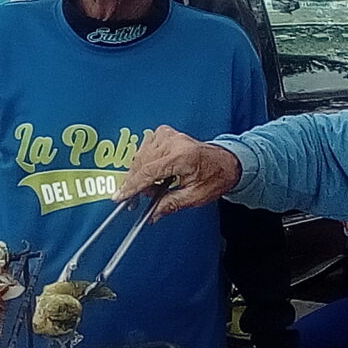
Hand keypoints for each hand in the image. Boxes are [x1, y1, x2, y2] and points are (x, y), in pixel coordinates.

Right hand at [114, 126, 241, 221]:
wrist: (227, 161)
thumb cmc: (216, 176)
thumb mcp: (195, 196)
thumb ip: (171, 204)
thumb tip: (152, 214)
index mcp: (182, 157)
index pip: (148, 172)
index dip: (131, 186)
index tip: (120, 197)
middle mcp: (173, 142)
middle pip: (140, 163)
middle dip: (135, 184)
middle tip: (136, 201)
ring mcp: (168, 135)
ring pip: (140, 156)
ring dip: (140, 173)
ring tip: (152, 189)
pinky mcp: (165, 133)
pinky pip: (145, 149)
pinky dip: (145, 162)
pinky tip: (156, 173)